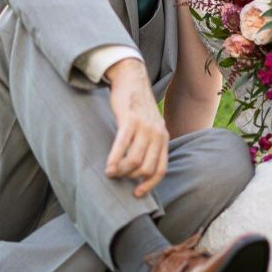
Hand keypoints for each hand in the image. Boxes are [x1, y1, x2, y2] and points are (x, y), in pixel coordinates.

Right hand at [104, 58, 168, 197]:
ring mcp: (144, 127)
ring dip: (121, 171)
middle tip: (119, 177)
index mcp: (163, 137)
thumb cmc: (137, 106)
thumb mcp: (151, 124)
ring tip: (111, 173)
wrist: (132, 78)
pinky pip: (122, 146)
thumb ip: (150, 143)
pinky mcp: (130, 120)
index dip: (149, 185)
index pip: (160, 169)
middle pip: (146, 168)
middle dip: (131, 178)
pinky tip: (108, 168)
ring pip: (134, 160)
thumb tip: (141, 168)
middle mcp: (157, 134)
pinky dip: (114, 160)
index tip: (137, 193)